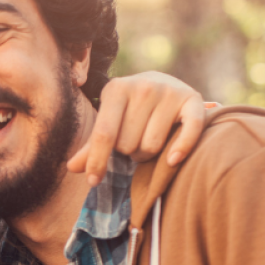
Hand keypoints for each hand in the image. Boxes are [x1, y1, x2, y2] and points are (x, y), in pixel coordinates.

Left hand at [68, 71, 207, 186]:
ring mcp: (169, 92)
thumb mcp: (110, 120)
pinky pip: (189, 132)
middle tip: (134, 140)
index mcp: (116, 88)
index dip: (98, 160)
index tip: (93, 181)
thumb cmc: (131, 109)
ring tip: (150, 138)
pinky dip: (181, 149)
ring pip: (153, 146)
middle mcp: (143, 87)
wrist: (166, 84)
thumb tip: (71, 168)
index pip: (104, 134)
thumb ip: (93, 144)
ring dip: (149, 153)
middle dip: (129, 151)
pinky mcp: (193, 100)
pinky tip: (172, 160)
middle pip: (129, 144)